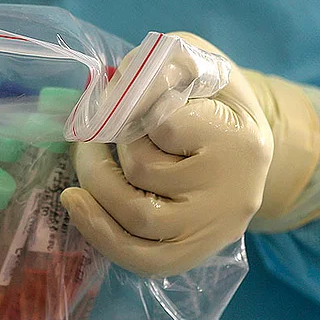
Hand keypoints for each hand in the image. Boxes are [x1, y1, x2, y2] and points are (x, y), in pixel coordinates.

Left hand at [61, 32, 319, 276]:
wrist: (244, 149)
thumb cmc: (212, 100)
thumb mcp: (197, 63)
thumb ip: (160, 67)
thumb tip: (110, 93)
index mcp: (241, 141)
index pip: (165, 123)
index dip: (131, 105)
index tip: (127, 93)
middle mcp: (234, 194)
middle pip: (144, 171)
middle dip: (105, 147)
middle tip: (93, 130)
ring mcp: (213, 231)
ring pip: (137, 214)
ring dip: (98, 183)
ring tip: (89, 157)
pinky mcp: (192, 255)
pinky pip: (139, 257)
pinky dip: (98, 230)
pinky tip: (76, 202)